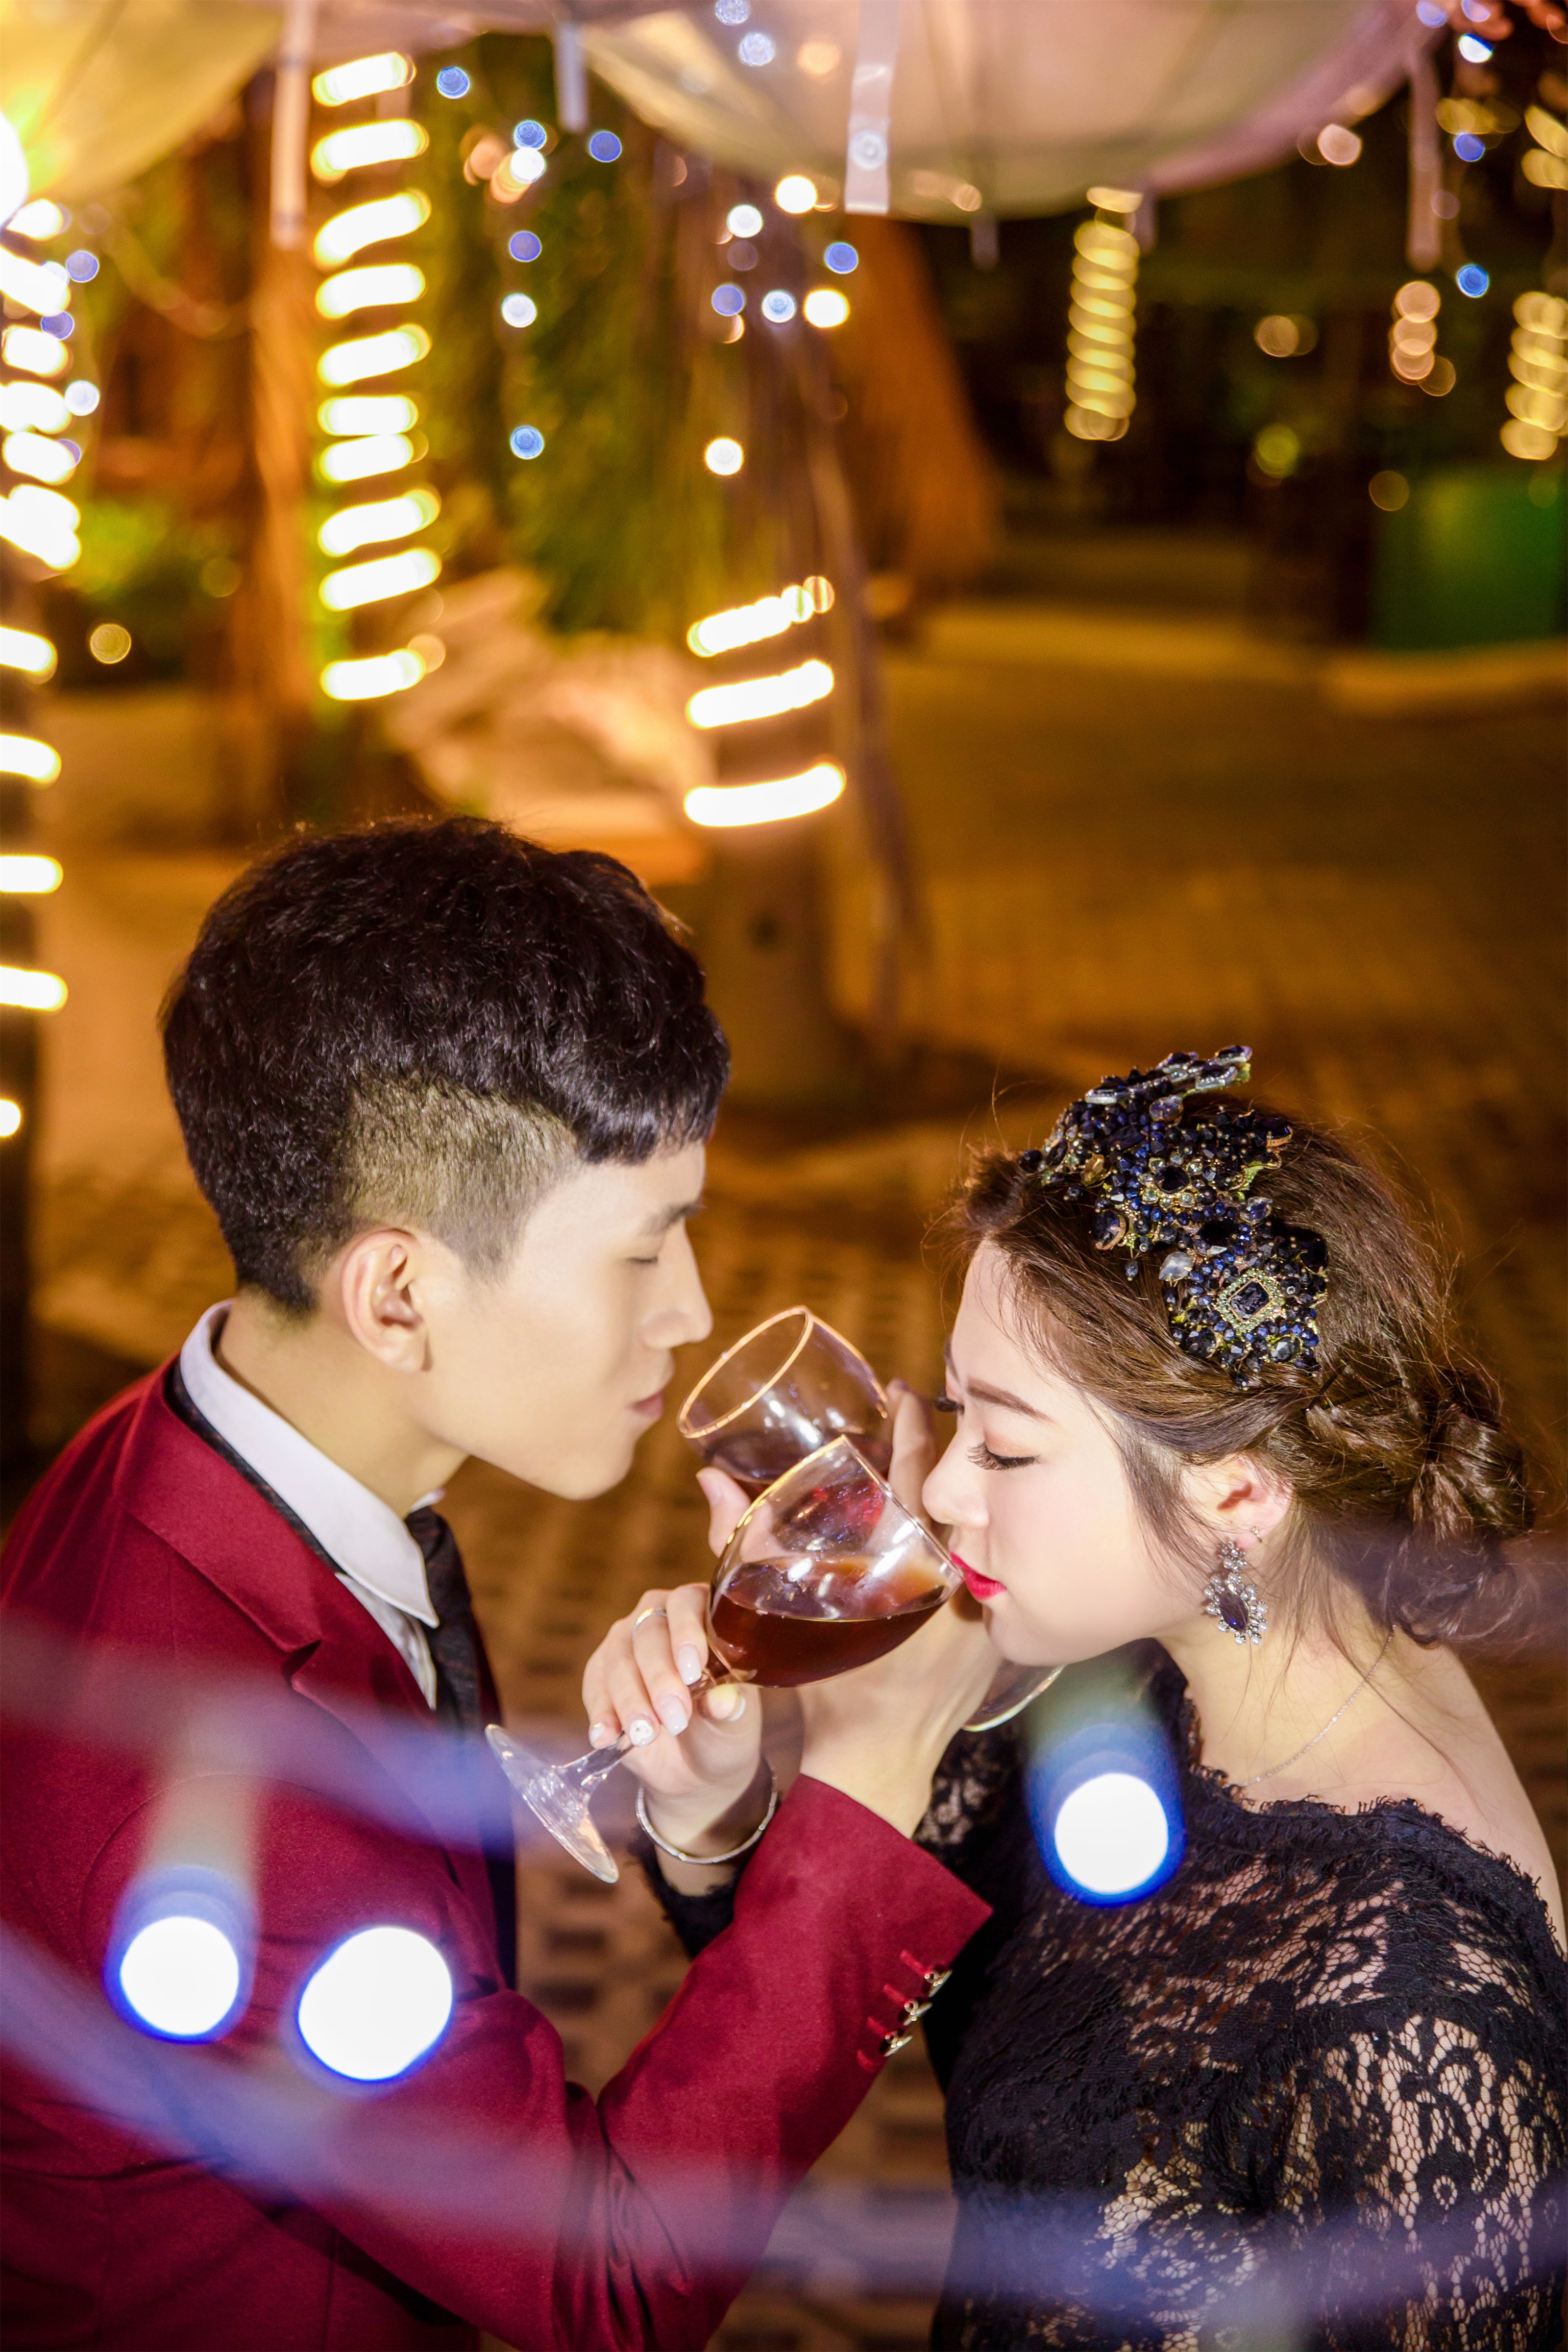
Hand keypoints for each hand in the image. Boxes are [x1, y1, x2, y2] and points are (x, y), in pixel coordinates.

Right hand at [579, 1586, 764, 1865]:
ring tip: (646, 1734)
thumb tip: (723, 1701)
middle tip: (675, 1719)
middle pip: (648, 1633)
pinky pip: (595, 1687)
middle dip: (660, 1679)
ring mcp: (626, 1644)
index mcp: (701, 1614)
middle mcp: (659, 1619)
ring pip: (618, 1659)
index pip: (686, 1604)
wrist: (695, 1766)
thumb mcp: (736, 1722)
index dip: (686, 1633)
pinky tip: (606, 1737)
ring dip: (630, 1700)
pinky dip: (601, 1714)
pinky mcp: (601, 1676)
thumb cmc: (723, 1729)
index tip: (691, 1672)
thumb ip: (730, 1707)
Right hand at [700, 1380, 995, 1839]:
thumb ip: (744, 1542)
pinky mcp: (993, 1636)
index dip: (911, 1425)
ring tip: (935, 1468)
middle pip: (957, 1495)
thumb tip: (709, 1479)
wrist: (876, 1767)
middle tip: (918, 1417)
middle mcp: (954, 1585)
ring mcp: (980, 1612)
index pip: (918, 1476)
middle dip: (938, 1453)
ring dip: (956, 1499)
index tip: (903, 1393)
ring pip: (975, 1531)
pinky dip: (967, 1545)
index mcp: (907, 1572)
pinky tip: (947, 1533)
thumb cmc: (825, 1695)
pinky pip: (983, 1571)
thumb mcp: (779, 1616)